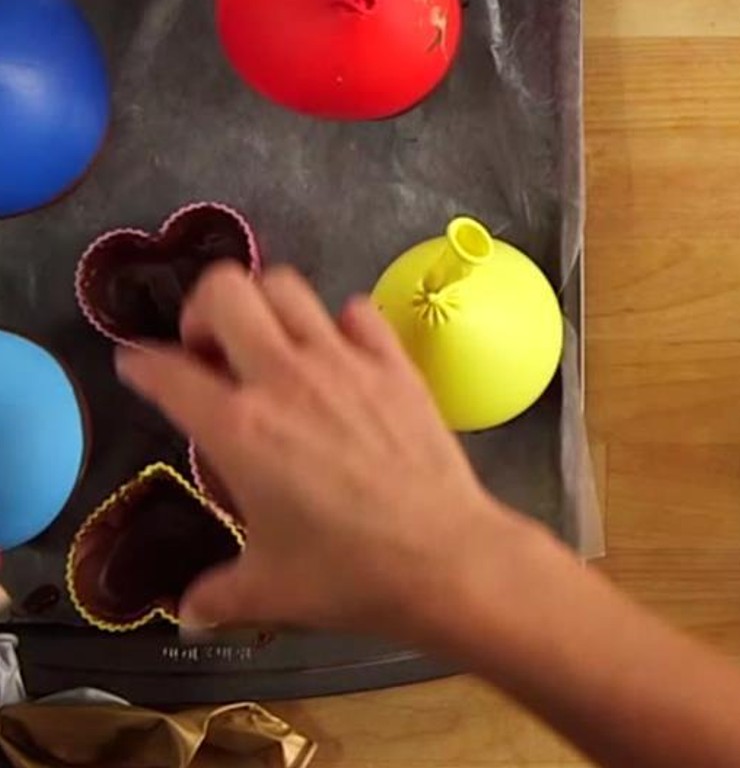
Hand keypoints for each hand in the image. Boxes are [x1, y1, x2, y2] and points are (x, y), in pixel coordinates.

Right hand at [115, 263, 527, 640]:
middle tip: (208, 348)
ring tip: (267, 342)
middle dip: (201, 310)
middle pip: (224, 291)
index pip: (166, 372)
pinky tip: (338, 353)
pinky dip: (341, 322)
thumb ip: (217, 594)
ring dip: (266, 305)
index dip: (140, 365)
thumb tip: (192, 611)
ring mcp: (345, 363)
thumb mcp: (267, 590)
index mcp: (239, 429)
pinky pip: (359, 311)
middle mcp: (286, 379)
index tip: (137, 367)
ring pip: (288, 287)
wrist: (443, 557)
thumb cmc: (350, 573)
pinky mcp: (395, 364)